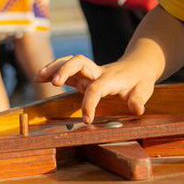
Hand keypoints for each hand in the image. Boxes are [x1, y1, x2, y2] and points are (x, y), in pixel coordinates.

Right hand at [35, 55, 156, 121]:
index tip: (87, 120)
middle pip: (79, 63)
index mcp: (111, 79)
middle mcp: (97, 72)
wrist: (138, 65)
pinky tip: (39, 77)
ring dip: (54, 68)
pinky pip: (66, 70)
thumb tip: (138, 109)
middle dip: (66, 70)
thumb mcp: (144, 90)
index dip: (90, 103)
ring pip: (69, 63)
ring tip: (38, 77)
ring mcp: (89, 72)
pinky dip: (53, 71)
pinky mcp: (83, 75)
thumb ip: (139, 100)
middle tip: (55, 83)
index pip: (96, 88)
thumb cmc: (139, 81)